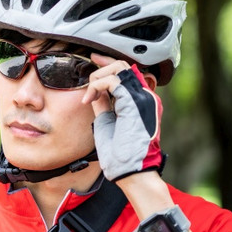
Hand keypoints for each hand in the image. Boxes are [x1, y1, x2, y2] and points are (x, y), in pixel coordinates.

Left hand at [81, 55, 163, 181]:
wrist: (130, 171)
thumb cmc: (120, 155)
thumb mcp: (107, 122)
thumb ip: (103, 105)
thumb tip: (94, 91)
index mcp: (140, 102)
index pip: (127, 73)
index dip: (109, 64)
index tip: (93, 60)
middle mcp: (145, 97)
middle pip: (123, 66)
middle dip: (101, 66)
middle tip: (86, 76)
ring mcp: (142, 98)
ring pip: (119, 68)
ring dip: (97, 77)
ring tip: (89, 95)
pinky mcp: (134, 103)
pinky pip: (112, 81)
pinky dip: (96, 86)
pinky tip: (89, 99)